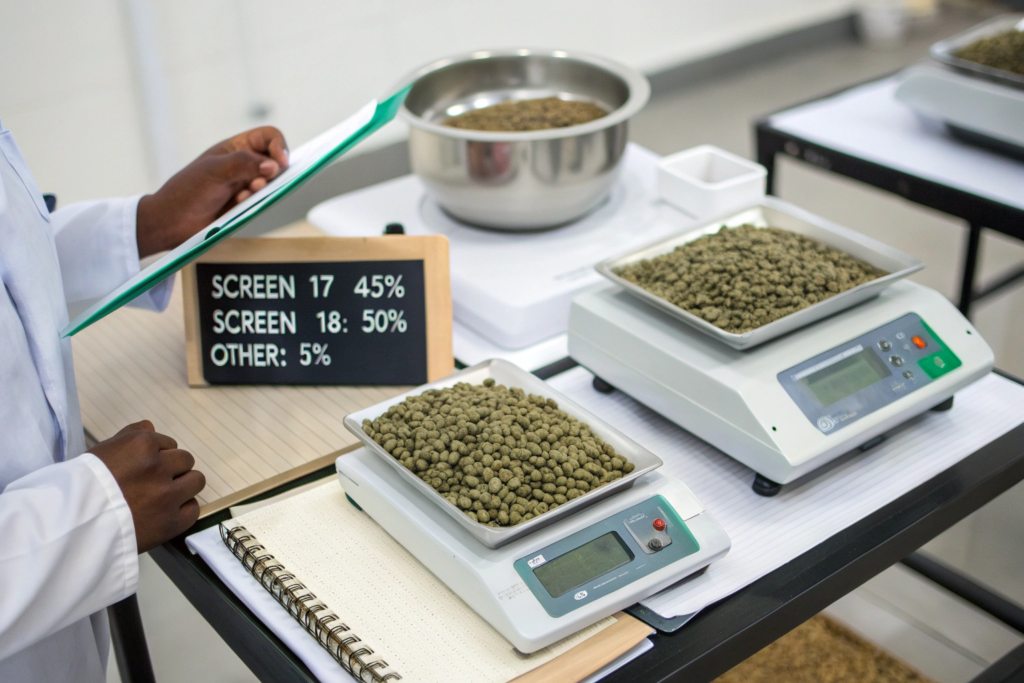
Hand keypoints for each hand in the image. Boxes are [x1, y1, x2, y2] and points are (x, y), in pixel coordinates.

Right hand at [89, 420, 205, 552]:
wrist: (73, 524)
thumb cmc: (85, 485)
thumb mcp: (104, 450)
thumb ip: (131, 434)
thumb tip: (152, 427)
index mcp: (142, 445)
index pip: (168, 443)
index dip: (158, 456)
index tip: (145, 468)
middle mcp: (159, 466)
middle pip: (186, 460)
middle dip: (173, 469)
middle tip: (155, 482)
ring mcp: (168, 495)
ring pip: (196, 481)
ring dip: (184, 486)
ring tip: (165, 496)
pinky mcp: (171, 521)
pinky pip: (194, 509)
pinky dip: (184, 509)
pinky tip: (169, 511)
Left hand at [136, 126, 288, 257]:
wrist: (173, 221)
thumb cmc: (188, 190)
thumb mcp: (216, 170)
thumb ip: (245, 164)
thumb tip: (274, 166)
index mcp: (236, 148)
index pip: (268, 137)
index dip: (279, 147)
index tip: (280, 164)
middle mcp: (244, 164)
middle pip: (275, 161)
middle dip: (271, 173)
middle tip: (257, 185)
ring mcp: (246, 185)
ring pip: (271, 183)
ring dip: (261, 190)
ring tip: (243, 196)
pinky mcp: (247, 205)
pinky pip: (263, 201)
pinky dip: (254, 202)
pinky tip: (238, 205)